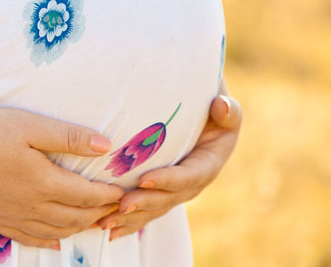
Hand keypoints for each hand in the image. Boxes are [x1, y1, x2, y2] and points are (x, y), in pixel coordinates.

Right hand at [0, 107, 123, 248]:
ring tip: (94, 222)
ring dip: (79, 228)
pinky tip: (57, 242)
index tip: (121, 191)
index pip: (86, 195)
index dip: (107, 195)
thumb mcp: (30, 126)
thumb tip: (106, 146)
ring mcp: (13, 216)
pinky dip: (49, 242)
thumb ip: (68, 137)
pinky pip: (29, 239)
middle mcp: (32, 205)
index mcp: (43, 181)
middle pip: (74, 216)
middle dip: (99, 214)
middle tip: (115, 209)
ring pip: (55, 231)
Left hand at [97, 94, 241, 239]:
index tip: (144, 179)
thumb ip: (228, 109)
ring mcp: (177, 189)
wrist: (201, 112)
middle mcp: (194, 181)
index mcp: (209, 162)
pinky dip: (128, 221)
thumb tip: (221, 106)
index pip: (190, 175)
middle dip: (145, 203)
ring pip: (155, 208)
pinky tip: (108, 230)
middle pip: (169, 197)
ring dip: (131, 218)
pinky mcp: (162, 191)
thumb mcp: (223, 105)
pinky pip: (146, 209)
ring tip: (106, 221)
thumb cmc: (209, 105)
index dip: (168, 180)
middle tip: (121, 205)